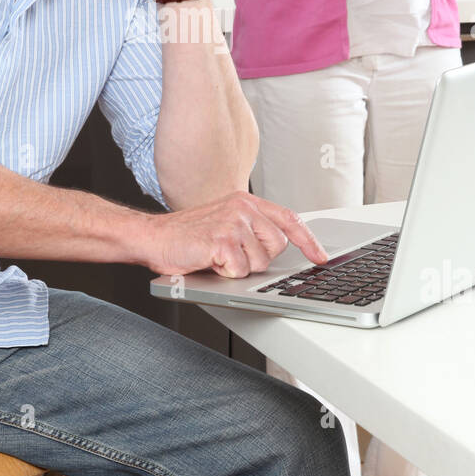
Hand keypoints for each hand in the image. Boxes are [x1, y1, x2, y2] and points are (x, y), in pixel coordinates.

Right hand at [140, 190, 327, 278]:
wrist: (154, 237)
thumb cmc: (187, 236)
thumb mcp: (224, 223)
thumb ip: (251, 228)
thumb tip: (279, 247)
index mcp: (245, 202)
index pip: (288, 219)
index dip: (308, 240)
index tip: (320, 257)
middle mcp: (242, 207)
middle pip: (277, 246)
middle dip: (259, 259)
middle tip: (232, 255)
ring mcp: (233, 222)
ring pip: (260, 262)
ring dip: (240, 269)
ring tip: (218, 258)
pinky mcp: (222, 240)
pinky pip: (240, 271)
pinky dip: (225, 273)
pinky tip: (210, 262)